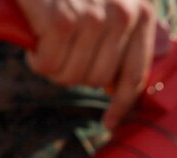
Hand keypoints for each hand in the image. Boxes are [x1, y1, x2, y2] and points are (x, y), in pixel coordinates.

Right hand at [16, 0, 157, 128]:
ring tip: (45, 44)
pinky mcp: (61, 19)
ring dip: (52, 67)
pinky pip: (49, 64)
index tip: (110, 123)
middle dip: (73, 74)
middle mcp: (124, 17)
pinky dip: (37, 59)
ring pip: (72, 75)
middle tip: (58, 55)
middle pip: (98, 80)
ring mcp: (93, 18)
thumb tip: (124, 83)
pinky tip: (34, 43)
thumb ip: (126, 32)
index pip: (136, 75)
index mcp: (143, 14)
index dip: (122, 105)